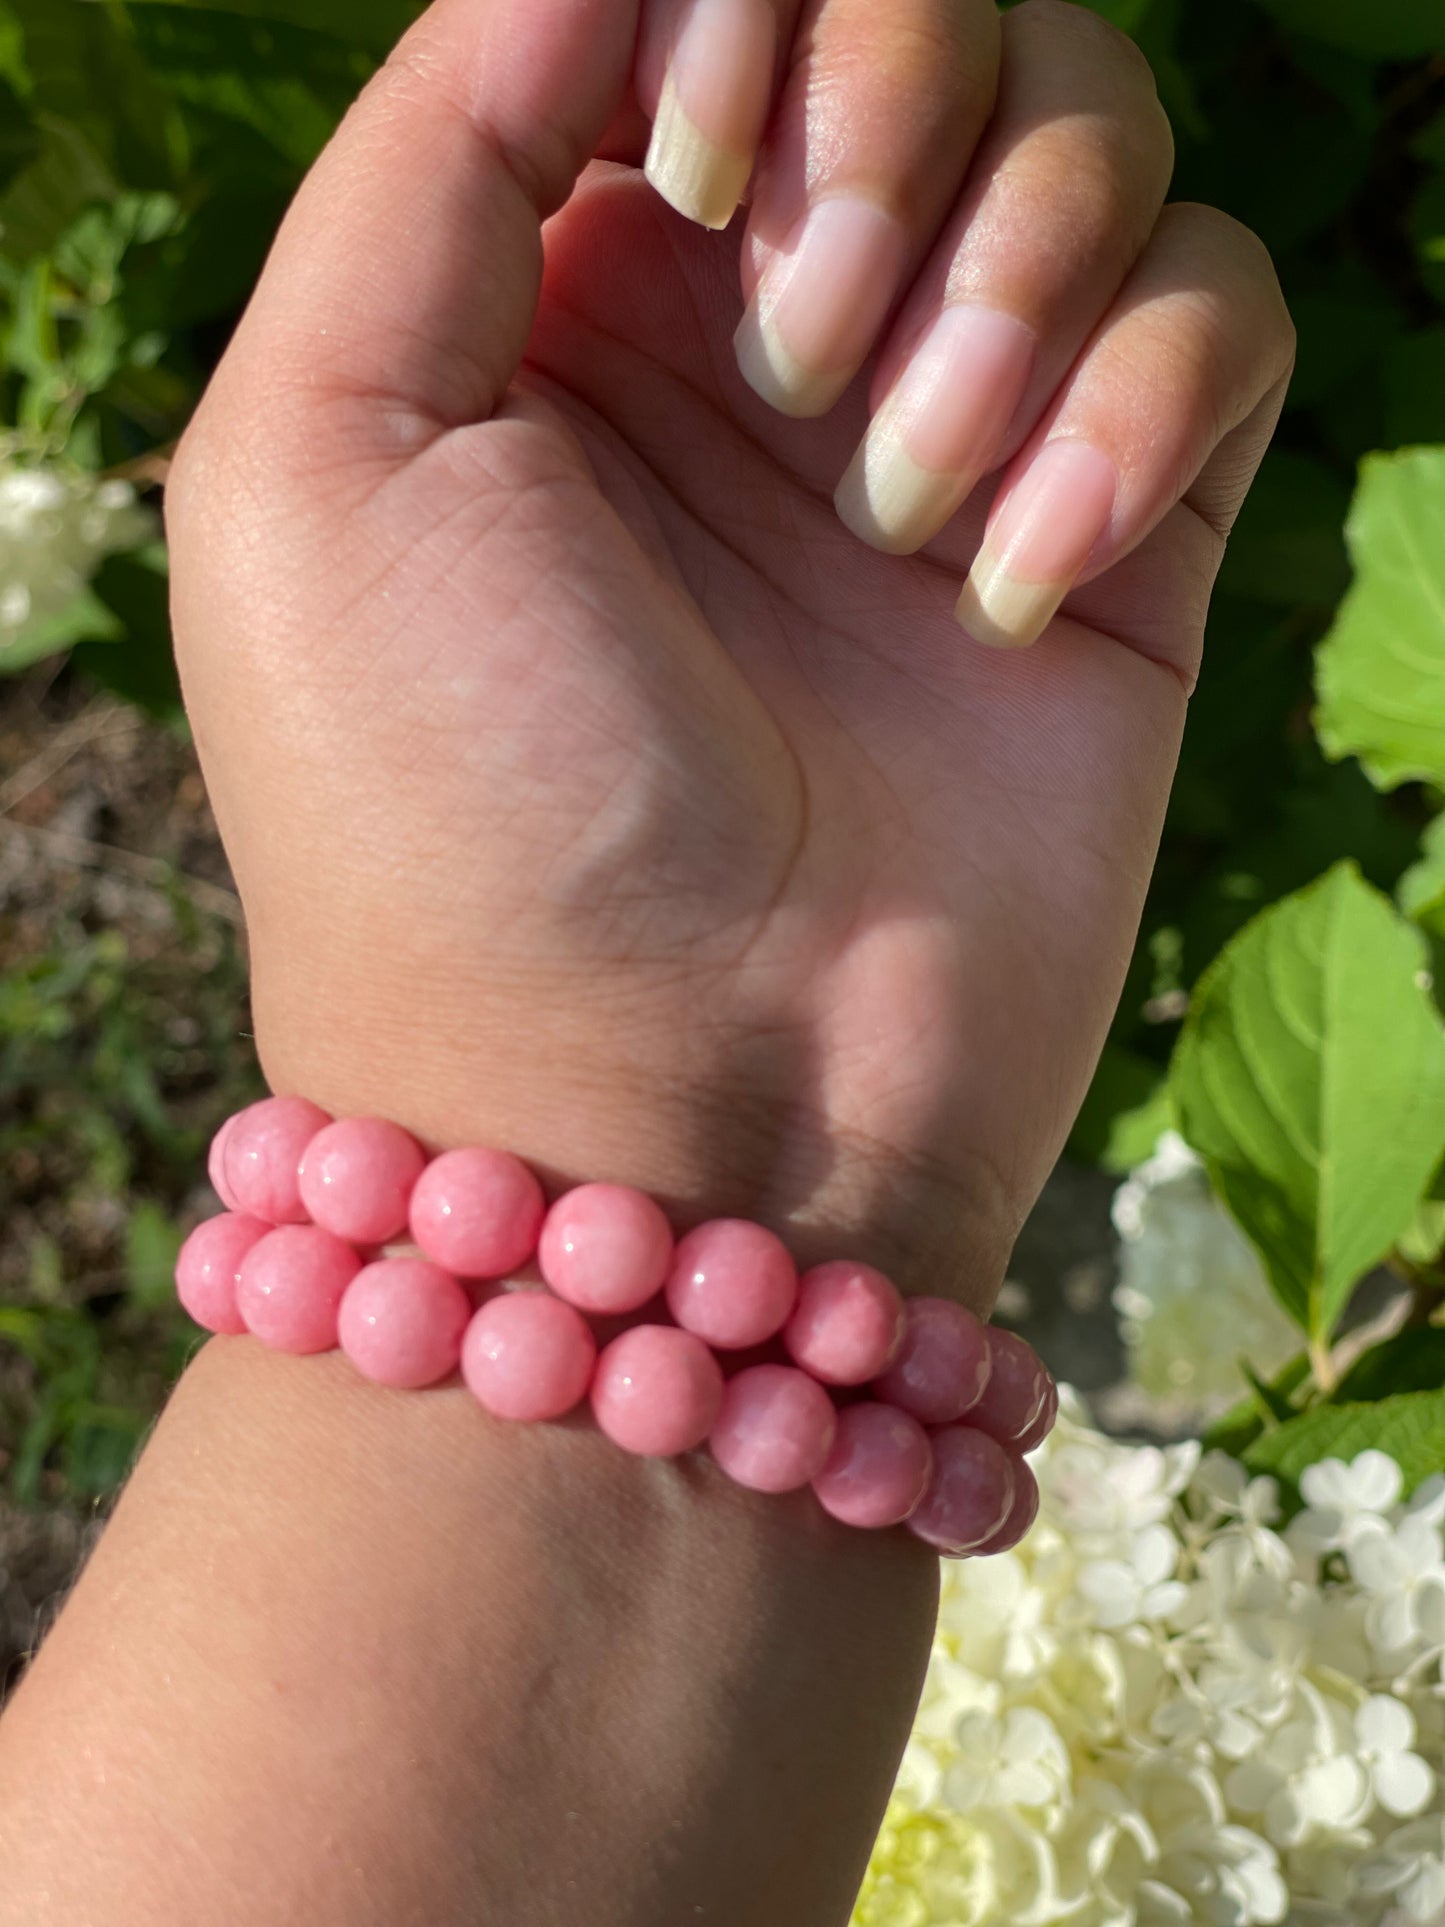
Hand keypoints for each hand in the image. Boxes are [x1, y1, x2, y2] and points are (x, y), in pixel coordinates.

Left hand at [167, 0, 1291, 1300]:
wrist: (666, 1117)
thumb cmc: (457, 809)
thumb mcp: (316, 457)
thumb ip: (429, 153)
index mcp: (561, 284)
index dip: (740, 6)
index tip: (691, 175)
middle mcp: (763, 335)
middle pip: (927, 16)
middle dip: (887, 109)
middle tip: (802, 344)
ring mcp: (950, 435)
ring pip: (1092, 136)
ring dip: (1009, 280)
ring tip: (899, 498)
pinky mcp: (1114, 547)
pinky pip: (1215, 317)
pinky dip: (1134, 414)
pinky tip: (1011, 599)